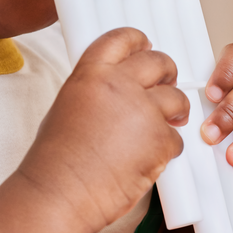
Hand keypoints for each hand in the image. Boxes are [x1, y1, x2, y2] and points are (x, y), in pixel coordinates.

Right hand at [17, 27, 188, 232]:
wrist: (60, 192)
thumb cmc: (55, 160)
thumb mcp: (69, 105)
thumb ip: (96, 90)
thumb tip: (117, 91)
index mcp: (90, 73)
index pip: (122, 39)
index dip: (139, 41)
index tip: (146, 46)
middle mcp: (118, 84)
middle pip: (158, 62)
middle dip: (167, 74)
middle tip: (166, 86)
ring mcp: (143, 110)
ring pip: (177, 99)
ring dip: (175, 111)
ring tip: (165, 126)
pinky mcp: (160, 139)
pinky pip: (176, 138)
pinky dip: (167, 149)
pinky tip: (148, 159)